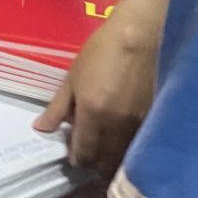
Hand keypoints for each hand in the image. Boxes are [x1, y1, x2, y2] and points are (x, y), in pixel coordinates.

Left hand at [34, 18, 158, 177]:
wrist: (141, 34)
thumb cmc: (102, 50)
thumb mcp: (73, 77)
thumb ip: (57, 108)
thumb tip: (41, 128)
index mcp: (93, 115)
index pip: (85, 153)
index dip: (78, 158)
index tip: (75, 154)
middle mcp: (117, 125)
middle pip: (106, 161)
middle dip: (96, 163)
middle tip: (90, 153)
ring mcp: (140, 123)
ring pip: (125, 155)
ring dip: (113, 158)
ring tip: (106, 149)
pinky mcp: (156, 118)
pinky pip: (140, 143)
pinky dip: (130, 147)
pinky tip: (124, 138)